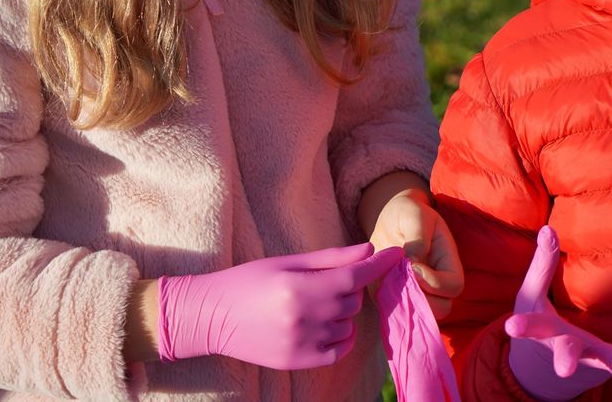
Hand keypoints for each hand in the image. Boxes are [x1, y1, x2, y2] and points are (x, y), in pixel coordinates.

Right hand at [158, 242, 400, 368]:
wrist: (213, 316)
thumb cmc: (250, 281)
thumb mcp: (289, 261)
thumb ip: (331, 258)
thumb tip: (368, 249)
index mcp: (300, 287)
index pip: (355, 276)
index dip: (380, 264)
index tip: (398, 254)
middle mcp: (303, 317)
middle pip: (352, 300)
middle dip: (347, 287)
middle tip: (321, 281)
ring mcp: (301, 343)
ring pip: (349, 324)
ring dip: (342, 312)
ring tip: (313, 303)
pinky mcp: (298, 362)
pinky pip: (339, 349)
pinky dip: (340, 336)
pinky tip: (322, 324)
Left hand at [369, 186, 464, 318]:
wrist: (391, 218)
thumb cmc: (407, 213)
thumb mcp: (415, 216)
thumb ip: (417, 240)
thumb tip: (411, 266)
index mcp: (449, 261)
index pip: (454, 286)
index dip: (434, 281)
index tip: (412, 264)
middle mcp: (438, 282)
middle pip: (442, 308)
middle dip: (421, 296)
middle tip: (401, 274)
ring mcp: (420, 293)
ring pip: (421, 315)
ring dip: (405, 300)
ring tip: (391, 276)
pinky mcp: (397, 299)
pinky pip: (397, 313)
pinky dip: (389, 302)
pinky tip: (381, 280)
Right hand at [505, 226, 611, 400]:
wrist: (542, 372)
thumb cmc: (536, 325)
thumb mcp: (531, 296)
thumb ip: (542, 264)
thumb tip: (547, 229)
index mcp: (540, 332)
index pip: (529, 327)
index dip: (520, 327)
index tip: (511, 327)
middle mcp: (564, 349)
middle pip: (565, 353)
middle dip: (566, 359)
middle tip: (565, 368)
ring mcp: (589, 358)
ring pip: (602, 360)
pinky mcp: (609, 360)